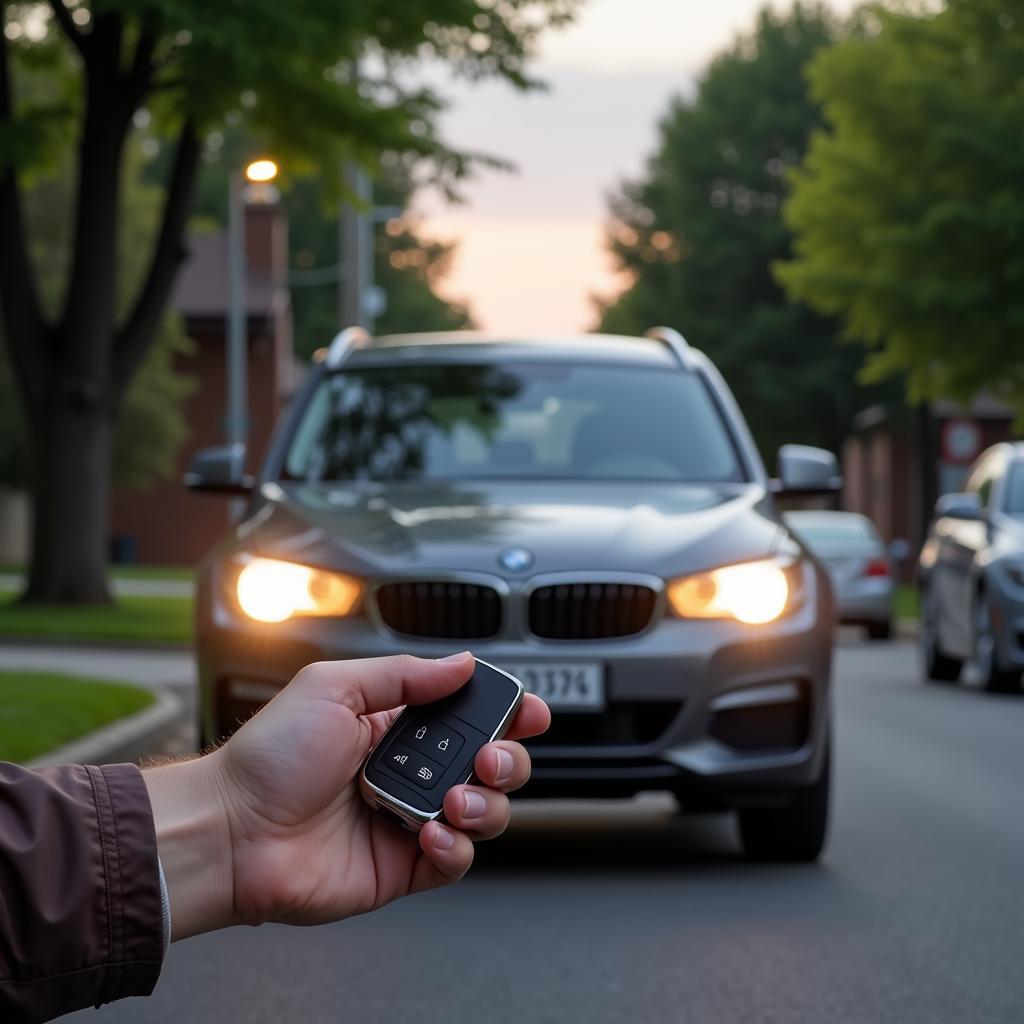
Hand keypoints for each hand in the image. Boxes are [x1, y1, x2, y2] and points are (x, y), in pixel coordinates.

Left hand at [144, 653, 548, 938]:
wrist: (232, 830)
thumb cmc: (269, 756)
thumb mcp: (335, 687)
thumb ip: (405, 675)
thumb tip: (463, 663)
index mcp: (396, 726)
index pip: (468, 715)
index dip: (504, 713)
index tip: (527, 711)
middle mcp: (410, 772)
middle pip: (490, 763)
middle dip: (506, 757)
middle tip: (489, 756)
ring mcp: (408, 820)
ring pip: (485, 812)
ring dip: (486, 803)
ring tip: (454, 800)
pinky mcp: (402, 867)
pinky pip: (456, 860)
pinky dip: (457, 847)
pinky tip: (430, 832)